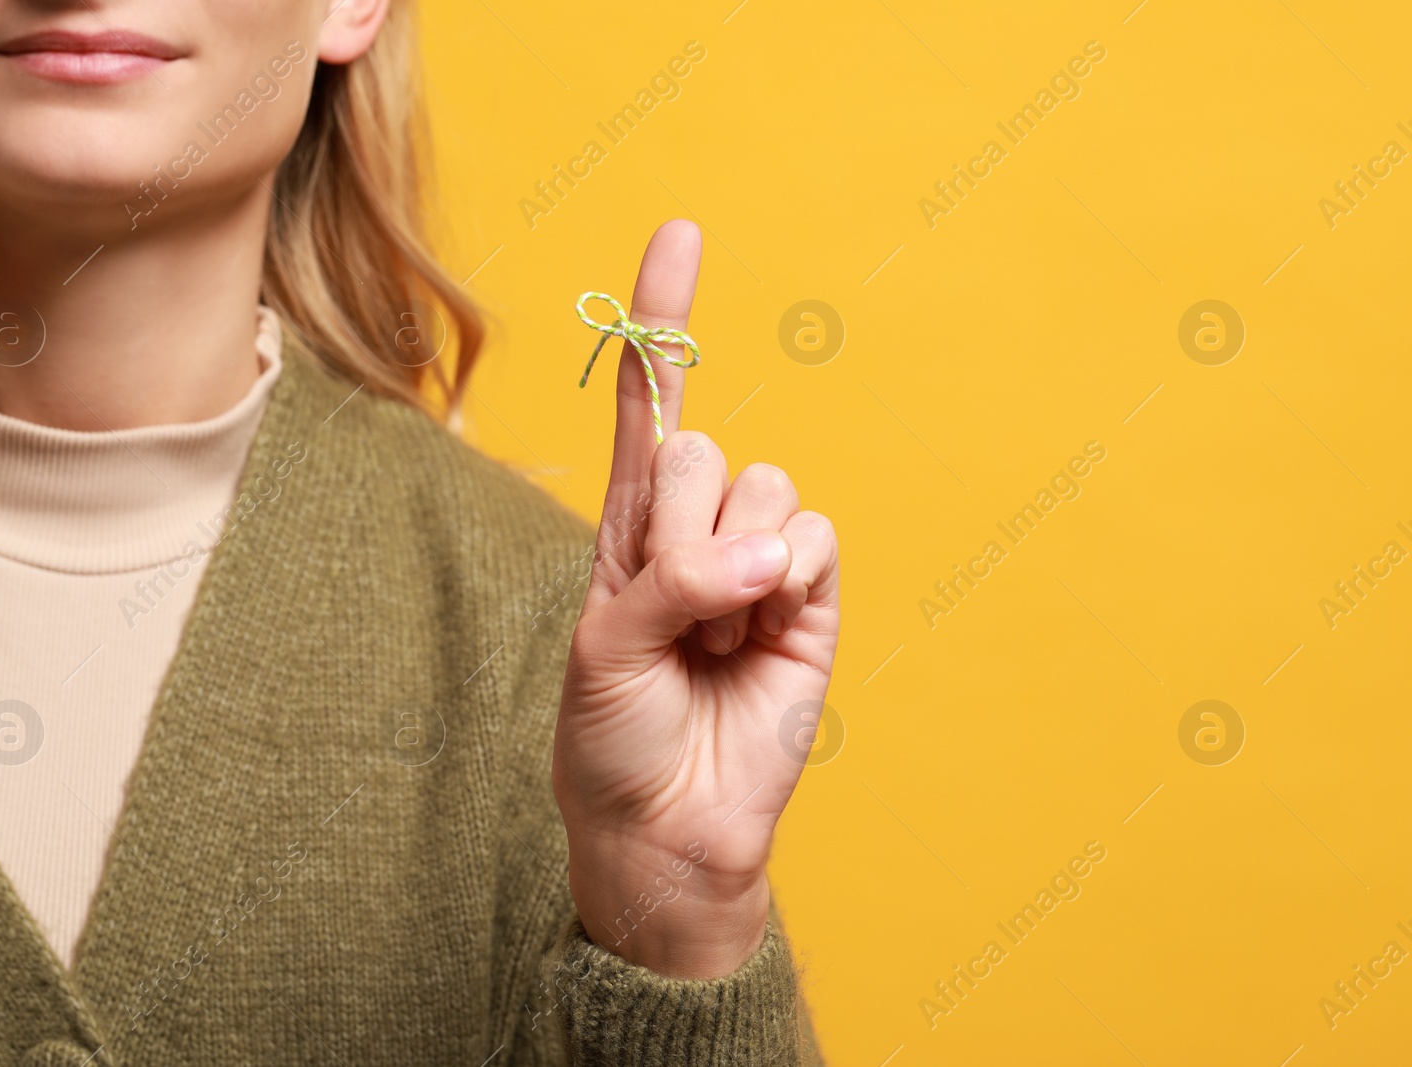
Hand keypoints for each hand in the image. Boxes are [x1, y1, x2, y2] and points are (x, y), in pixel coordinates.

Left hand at [553, 220, 839, 978]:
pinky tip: (763, 635)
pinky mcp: (815, 599)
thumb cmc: (612, 739)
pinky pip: (817, 538)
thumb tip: (766, 553)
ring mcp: (761, 561)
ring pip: (767, 488)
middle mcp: (697, 529)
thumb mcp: (602, 650)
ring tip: (717, 638)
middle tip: (673, 609)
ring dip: (735, 565)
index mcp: (630, 528)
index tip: (679, 234)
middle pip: (703, 445)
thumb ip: (669, 582)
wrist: (669, 829)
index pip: (651, 402)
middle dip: (683, 528)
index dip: (662, 319)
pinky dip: (788, 582)